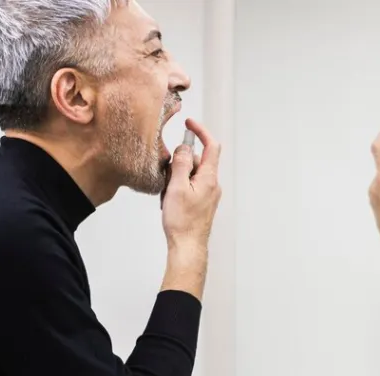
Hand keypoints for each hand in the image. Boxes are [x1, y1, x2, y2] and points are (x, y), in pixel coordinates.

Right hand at [162, 118, 222, 250]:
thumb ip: (181, 164)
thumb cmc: (182, 222)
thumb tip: (184, 147)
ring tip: (167, 196)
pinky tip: (169, 202)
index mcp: (209, 178)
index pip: (211, 146)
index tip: (189, 123)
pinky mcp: (201, 203)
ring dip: (176, 179)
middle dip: (179, 163)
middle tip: (167, 177)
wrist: (188, 247)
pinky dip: (177, 189)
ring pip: (190, 175)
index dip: (200, 131)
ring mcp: (207, 194)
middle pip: (196, 161)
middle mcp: (212, 184)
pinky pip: (188, 187)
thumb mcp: (177, 187)